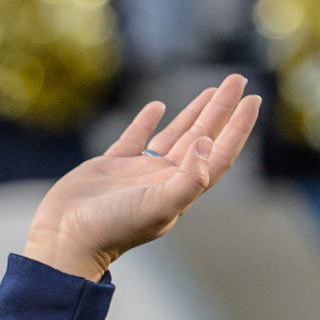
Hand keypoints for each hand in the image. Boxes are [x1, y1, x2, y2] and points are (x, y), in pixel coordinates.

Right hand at [20, 74, 262, 280]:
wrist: (66, 239)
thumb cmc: (112, 228)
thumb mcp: (158, 206)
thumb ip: (189, 178)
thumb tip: (208, 141)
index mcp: (181, 189)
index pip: (219, 153)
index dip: (238, 127)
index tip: (253, 100)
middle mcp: (164, 179)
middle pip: (202, 137)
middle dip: (221, 109)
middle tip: (237, 80)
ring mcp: (137, 173)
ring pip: (174, 136)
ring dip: (193, 113)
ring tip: (210, 89)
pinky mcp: (111, 167)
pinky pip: (135, 138)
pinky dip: (146, 122)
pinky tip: (157, 107)